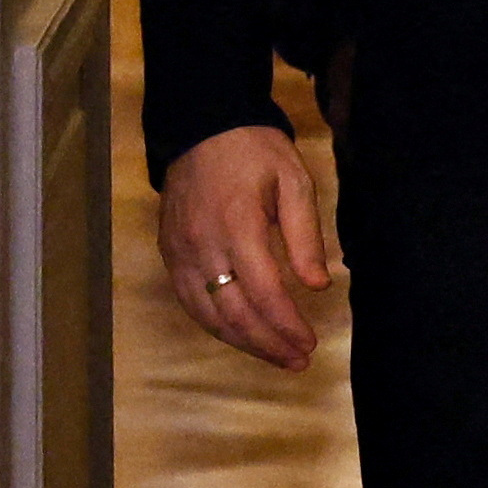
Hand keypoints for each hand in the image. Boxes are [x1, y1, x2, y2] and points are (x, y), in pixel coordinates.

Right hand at [158, 123, 340, 365]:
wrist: (201, 127)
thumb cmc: (254, 151)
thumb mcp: (294, 182)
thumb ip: (306, 236)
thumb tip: (318, 286)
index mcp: (238, 226)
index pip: (264, 293)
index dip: (287, 325)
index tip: (309, 343)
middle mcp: (203, 246)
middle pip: (234, 314)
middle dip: (268, 344)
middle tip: (297, 360)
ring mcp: (180, 253)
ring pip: (208, 316)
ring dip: (242, 343)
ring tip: (275, 357)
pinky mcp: (169, 254)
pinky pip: (190, 302)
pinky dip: (215, 326)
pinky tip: (239, 336)